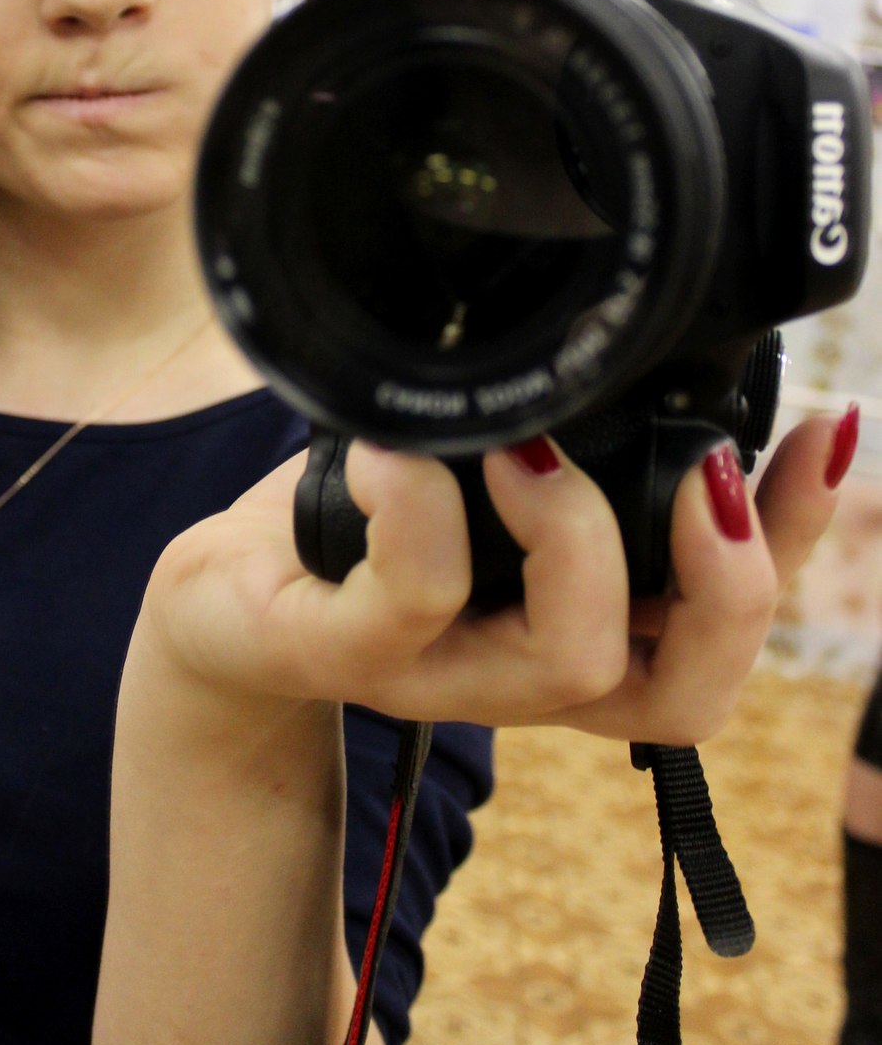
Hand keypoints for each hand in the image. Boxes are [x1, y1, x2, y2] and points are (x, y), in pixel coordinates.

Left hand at [145, 412, 849, 741]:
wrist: (223, 598)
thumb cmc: (367, 523)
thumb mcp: (486, 466)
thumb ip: (580, 439)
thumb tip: (678, 351)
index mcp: (585, 631)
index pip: (728, 626)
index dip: (797, 540)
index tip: (827, 426)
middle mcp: (527, 674)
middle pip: (690, 694)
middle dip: (733, 581)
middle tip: (716, 471)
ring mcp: (438, 675)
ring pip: (572, 661)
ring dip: (585, 539)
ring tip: (538, 447)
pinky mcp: (338, 653)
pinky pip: (412, 603)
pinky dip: (426, 519)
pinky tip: (405, 453)